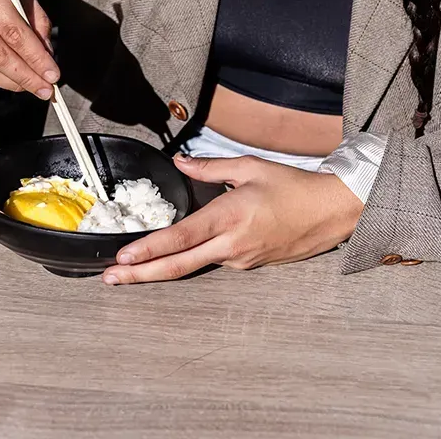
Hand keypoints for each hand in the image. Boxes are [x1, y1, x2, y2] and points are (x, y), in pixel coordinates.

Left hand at [102, 154, 363, 284]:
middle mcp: (231, 245)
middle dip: (141, 274)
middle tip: (111, 278)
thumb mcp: (251, 167)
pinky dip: (188, 261)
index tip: (124, 256)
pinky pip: (212, 262)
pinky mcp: (247, 265)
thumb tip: (180, 162)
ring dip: (161, 269)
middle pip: (178, 266)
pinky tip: (174, 257)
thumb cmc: (293, 187)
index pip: (181, 237)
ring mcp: (239, 260)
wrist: (329, 213)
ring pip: (193, 267)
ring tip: (132, 269)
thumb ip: (212, 167)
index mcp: (230, 216)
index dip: (149, 249)